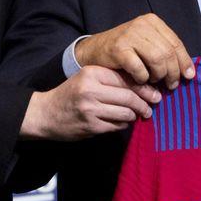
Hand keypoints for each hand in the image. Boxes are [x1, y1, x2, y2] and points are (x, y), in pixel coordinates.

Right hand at [19, 65, 161, 140]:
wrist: (45, 114)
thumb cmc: (71, 93)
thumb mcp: (88, 78)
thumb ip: (112, 79)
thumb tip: (145, 86)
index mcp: (92, 73)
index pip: (126, 78)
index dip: (144, 87)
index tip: (155, 92)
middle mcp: (91, 89)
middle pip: (129, 96)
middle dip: (145, 103)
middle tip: (152, 107)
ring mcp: (90, 109)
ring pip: (126, 113)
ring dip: (135, 115)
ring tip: (139, 114)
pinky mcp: (91, 127)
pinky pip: (117, 126)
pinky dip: (124, 124)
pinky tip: (122, 121)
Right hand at [75, 13, 194, 89]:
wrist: (94, 50)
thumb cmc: (125, 50)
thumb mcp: (147, 44)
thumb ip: (165, 52)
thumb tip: (189, 72)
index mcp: (152, 21)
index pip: (176, 43)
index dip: (184, 61)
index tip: (189, 76)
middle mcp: (142, 25)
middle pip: (168, 52)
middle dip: (173, 72)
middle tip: (171, 85)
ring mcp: (129, 35)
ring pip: (157, 60)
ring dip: (159, 76)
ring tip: (156, 82)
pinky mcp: (118, 49)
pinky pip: (140, 68)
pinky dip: (143, 78)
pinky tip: (140, 80)